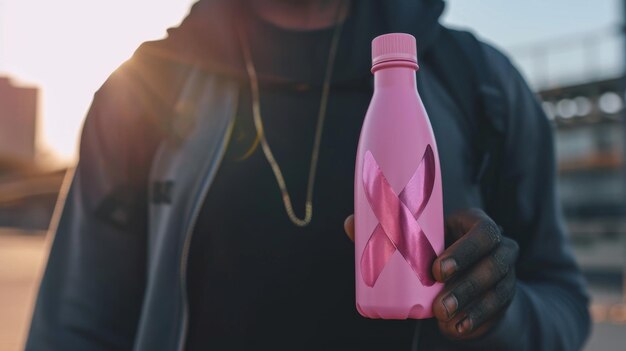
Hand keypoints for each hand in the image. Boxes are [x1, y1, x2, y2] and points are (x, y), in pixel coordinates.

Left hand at [343, 209, 517, 339]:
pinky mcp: (504, 298)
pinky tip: (457, 328)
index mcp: (475, 224)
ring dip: (470, 305)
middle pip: (495, 261)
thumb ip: (387, 232)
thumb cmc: (435, 249)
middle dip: (467, 283)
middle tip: (439, 303)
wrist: (466, 276)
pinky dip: (475, 320)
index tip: (435, 269)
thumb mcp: (420, 239)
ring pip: (498, 289)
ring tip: (443, 317)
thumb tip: (349, 224)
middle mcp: (499, 246)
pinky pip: (496, 310)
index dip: (464, 250)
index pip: (483, 230)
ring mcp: (506, 273)